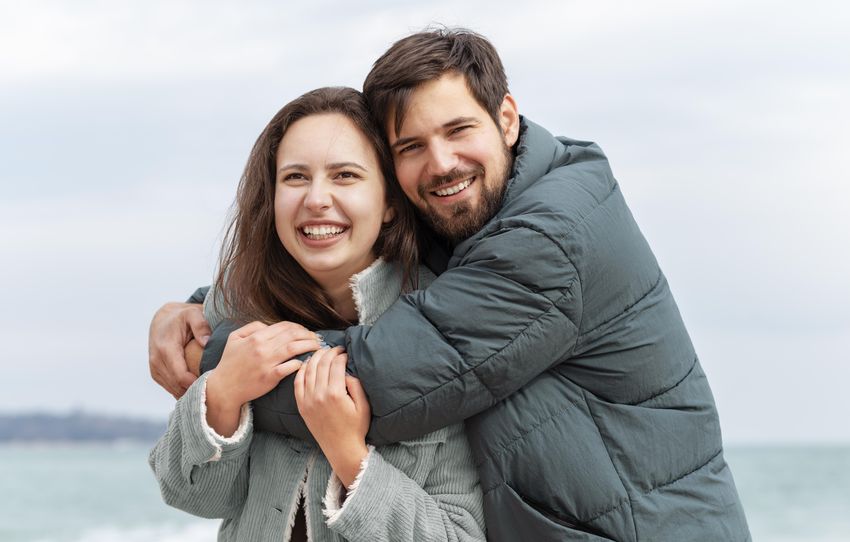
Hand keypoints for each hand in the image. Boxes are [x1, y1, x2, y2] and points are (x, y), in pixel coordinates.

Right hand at [148, 302, 211, 398]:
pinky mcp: (156, 373)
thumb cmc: (181, 317)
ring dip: (188, 393)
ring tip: (207, 393)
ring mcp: (154, 368)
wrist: (162, 319)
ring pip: (172, 390)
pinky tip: (197, 390)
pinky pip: (169, 388)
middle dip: (195, 391)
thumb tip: (207, 342)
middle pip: (177, 386)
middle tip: (214, 393)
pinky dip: (182, 391)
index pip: (180, 376)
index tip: (213, 386)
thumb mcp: (193, 314)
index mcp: (166, 348)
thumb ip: (201, 325)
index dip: (196, 384)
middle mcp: (156, 361)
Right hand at [205, 321, 320, 435]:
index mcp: (256, 337)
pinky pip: (290, 367)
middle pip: (293, 335)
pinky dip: (301, 363)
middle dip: (308, 334)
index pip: (284, 326)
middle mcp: (263, 348)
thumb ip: (251, 327)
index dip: (299, 327)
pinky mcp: (270, 377)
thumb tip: (268, 325)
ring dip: (309, 345)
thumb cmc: (229, 363)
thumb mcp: (234, 338)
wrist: (223, 388)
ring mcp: (267, 362)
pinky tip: (307, 362)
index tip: (306, 331)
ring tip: (318, 347)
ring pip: (294, 348)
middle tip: (317, 338)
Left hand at [295, 347, 370, 486]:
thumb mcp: (363, 405)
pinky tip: (308, 364)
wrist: (341, 448)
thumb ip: (356, 385)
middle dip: (329, 352)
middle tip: (335, 349)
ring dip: (315, 357)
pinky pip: (298, 382)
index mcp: (335, 394)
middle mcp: (319, 395)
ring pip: (308, 370)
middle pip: (321, 364)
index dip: (342, 354)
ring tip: (323, 352)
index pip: (336, 364)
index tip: (346, 352)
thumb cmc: (356, 427)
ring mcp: (308, 400)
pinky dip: (302, 370)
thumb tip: (346, 369)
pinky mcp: (301, 406)